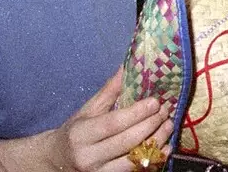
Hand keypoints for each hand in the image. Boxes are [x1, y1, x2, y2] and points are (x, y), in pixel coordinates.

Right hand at [38, 73, 173, 171]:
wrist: (59, 162)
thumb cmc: (75, 133)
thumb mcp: (87, 111)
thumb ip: (109, 91)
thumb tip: (127, 65)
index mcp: (81, 134)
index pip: (113, 123)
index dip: (137, 113)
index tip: (155, 102)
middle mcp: (89, 157)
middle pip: (127, 141)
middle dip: (151, 125)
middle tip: (165, 111)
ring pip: (134, 160)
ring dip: (156, 141)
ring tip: (168, 125)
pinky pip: (135, 171)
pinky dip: (153, 159)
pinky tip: (165, 147)